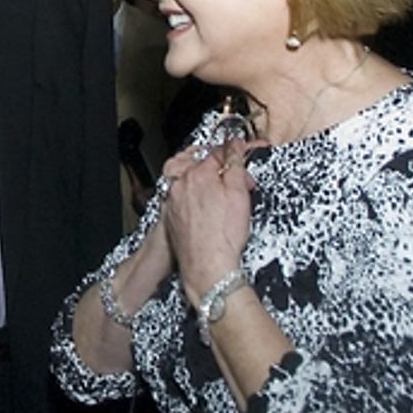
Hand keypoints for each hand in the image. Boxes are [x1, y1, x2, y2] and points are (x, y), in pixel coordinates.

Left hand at [165, 138, 260, 304]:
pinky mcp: (170, 216)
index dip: (233, 154)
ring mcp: (172, 201)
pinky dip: (193, 197)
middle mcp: (179, 184)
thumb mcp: (238, 193)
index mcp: (197, 174)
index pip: (216, 153)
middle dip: (218, 168)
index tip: (242, 155)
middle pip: (200, 165)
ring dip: (204, 181)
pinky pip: (181, 197)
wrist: (207, 267)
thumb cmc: (224, 235)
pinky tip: (206, 208)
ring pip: (188, 180)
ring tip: (220, 193)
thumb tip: (235, 145)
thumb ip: (234, 164)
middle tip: (235, 179)